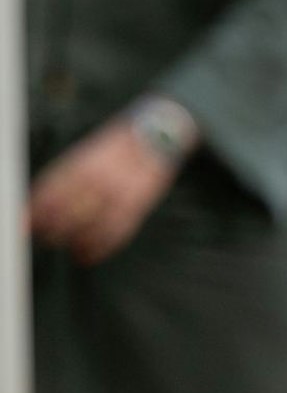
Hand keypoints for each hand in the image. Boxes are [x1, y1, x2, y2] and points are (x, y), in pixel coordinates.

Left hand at [29, 120, 180, 263]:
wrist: (154, 138)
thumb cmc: (115, 151)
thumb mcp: (83, 157)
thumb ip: (61, 181)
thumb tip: (38, 207)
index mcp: (79, 167)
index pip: (48, 197)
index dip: (34, 216)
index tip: (27, 227)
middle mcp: (96, 181)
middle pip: (65, 216)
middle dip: (53, 232)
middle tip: (49, 238)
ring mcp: (117, 195)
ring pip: (89, 228)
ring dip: (77, 243)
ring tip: (72, 250)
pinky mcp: (136, 206)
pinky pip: (114, 233)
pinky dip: (100, 248)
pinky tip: (90, 254)